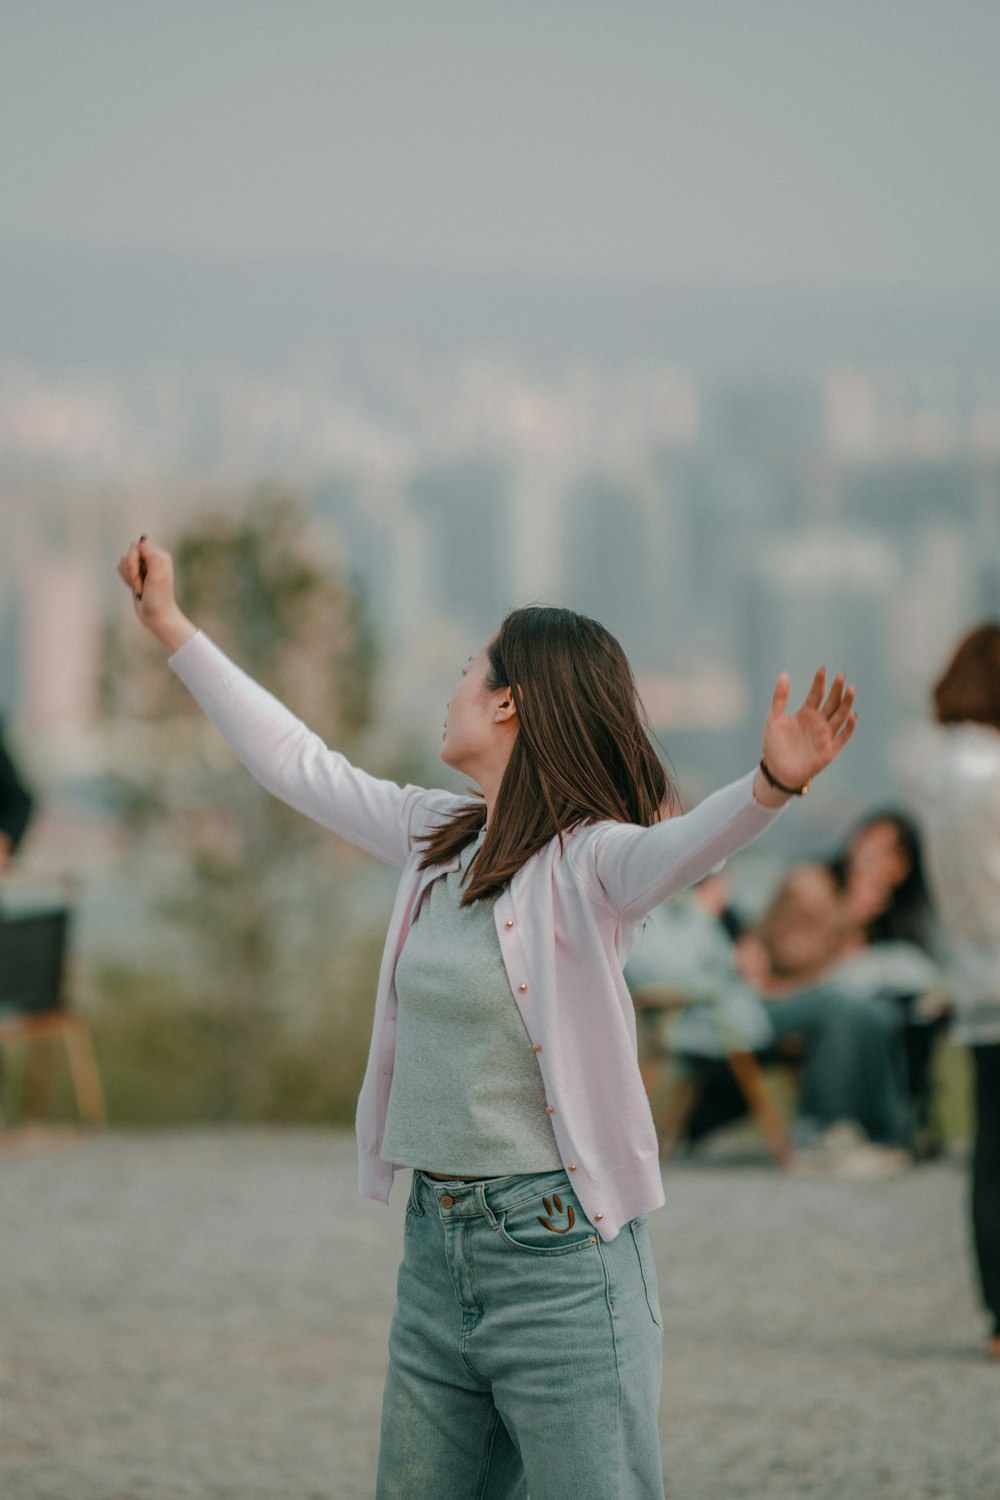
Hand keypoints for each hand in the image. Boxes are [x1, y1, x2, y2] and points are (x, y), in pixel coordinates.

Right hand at [116, 537, 195, 652]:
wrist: (156, 617)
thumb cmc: (158, 598)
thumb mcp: (156, 576)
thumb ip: (151, 555)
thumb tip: (143, 538)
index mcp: (160, 556)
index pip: (136, 546)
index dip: (133, 561)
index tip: (138, 576)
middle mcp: (153, 559)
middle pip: (129, 553)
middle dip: (131, 571)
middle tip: (140, 586)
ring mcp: (144, 567)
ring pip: (124, 561)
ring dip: (128, 577)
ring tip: (139, 589)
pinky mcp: (137, 575)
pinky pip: (122, 569)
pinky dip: (126, 580)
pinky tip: (135, 589)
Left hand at [761, 668, 856, 793]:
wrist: (777, 771)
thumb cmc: (774, 745)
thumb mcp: (774, 719)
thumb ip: (780, 698)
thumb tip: (785, 674)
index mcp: (806, 713)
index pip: (816, 694)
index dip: (819, 682)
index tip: (822, 668)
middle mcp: (818, 722)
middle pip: (831, 702)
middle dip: (837, 689)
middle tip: (841, 675)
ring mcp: (825, 735)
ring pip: (840, 716)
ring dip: (846, 703)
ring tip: (851, 689)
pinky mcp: (830, 750)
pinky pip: (842, 737)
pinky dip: (848, 727)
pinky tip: (851, 715)